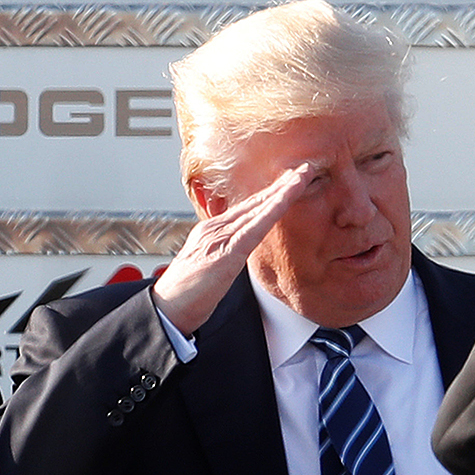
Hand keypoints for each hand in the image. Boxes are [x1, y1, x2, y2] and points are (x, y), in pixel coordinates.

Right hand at [152, 164, 312, 334]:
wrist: (168, 307)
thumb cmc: (189, 291)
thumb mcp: (212, 264)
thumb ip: (228, 251)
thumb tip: (244, 248)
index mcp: (214, 229)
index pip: (249, 206)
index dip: (272, 192)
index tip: (293, 179)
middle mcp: (216, 227)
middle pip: (256, 201)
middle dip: (282, 184)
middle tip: (306, 168)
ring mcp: (219, 237)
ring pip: (258, 209)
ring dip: (283, 191)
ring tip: (303, 176)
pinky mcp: (225, 253)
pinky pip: (254, 228)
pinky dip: (272, 212)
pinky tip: (285, 200)